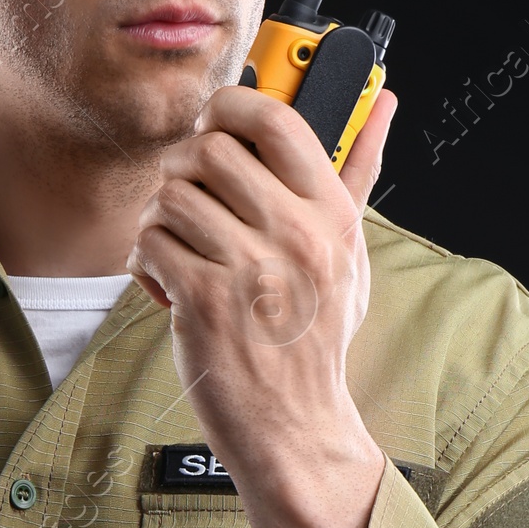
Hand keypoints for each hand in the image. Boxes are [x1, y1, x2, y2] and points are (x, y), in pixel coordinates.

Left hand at [126, 81, 397, 527]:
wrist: (296, 424)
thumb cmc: (316, 336)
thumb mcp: (349, 253)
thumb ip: (358, 172)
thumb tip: (381, 102)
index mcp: (332, 216)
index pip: (277, 121)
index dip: (233, 105)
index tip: (217, 121)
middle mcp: (296, 237)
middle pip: (211, 150)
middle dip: (184, 166)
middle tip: (188, 193)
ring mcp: (250, 270)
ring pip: (172, 195)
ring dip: (161, 218)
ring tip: (180, 247)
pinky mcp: (204, 303)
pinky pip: (151, 240)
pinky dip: (146, 258)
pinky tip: (167, 281)